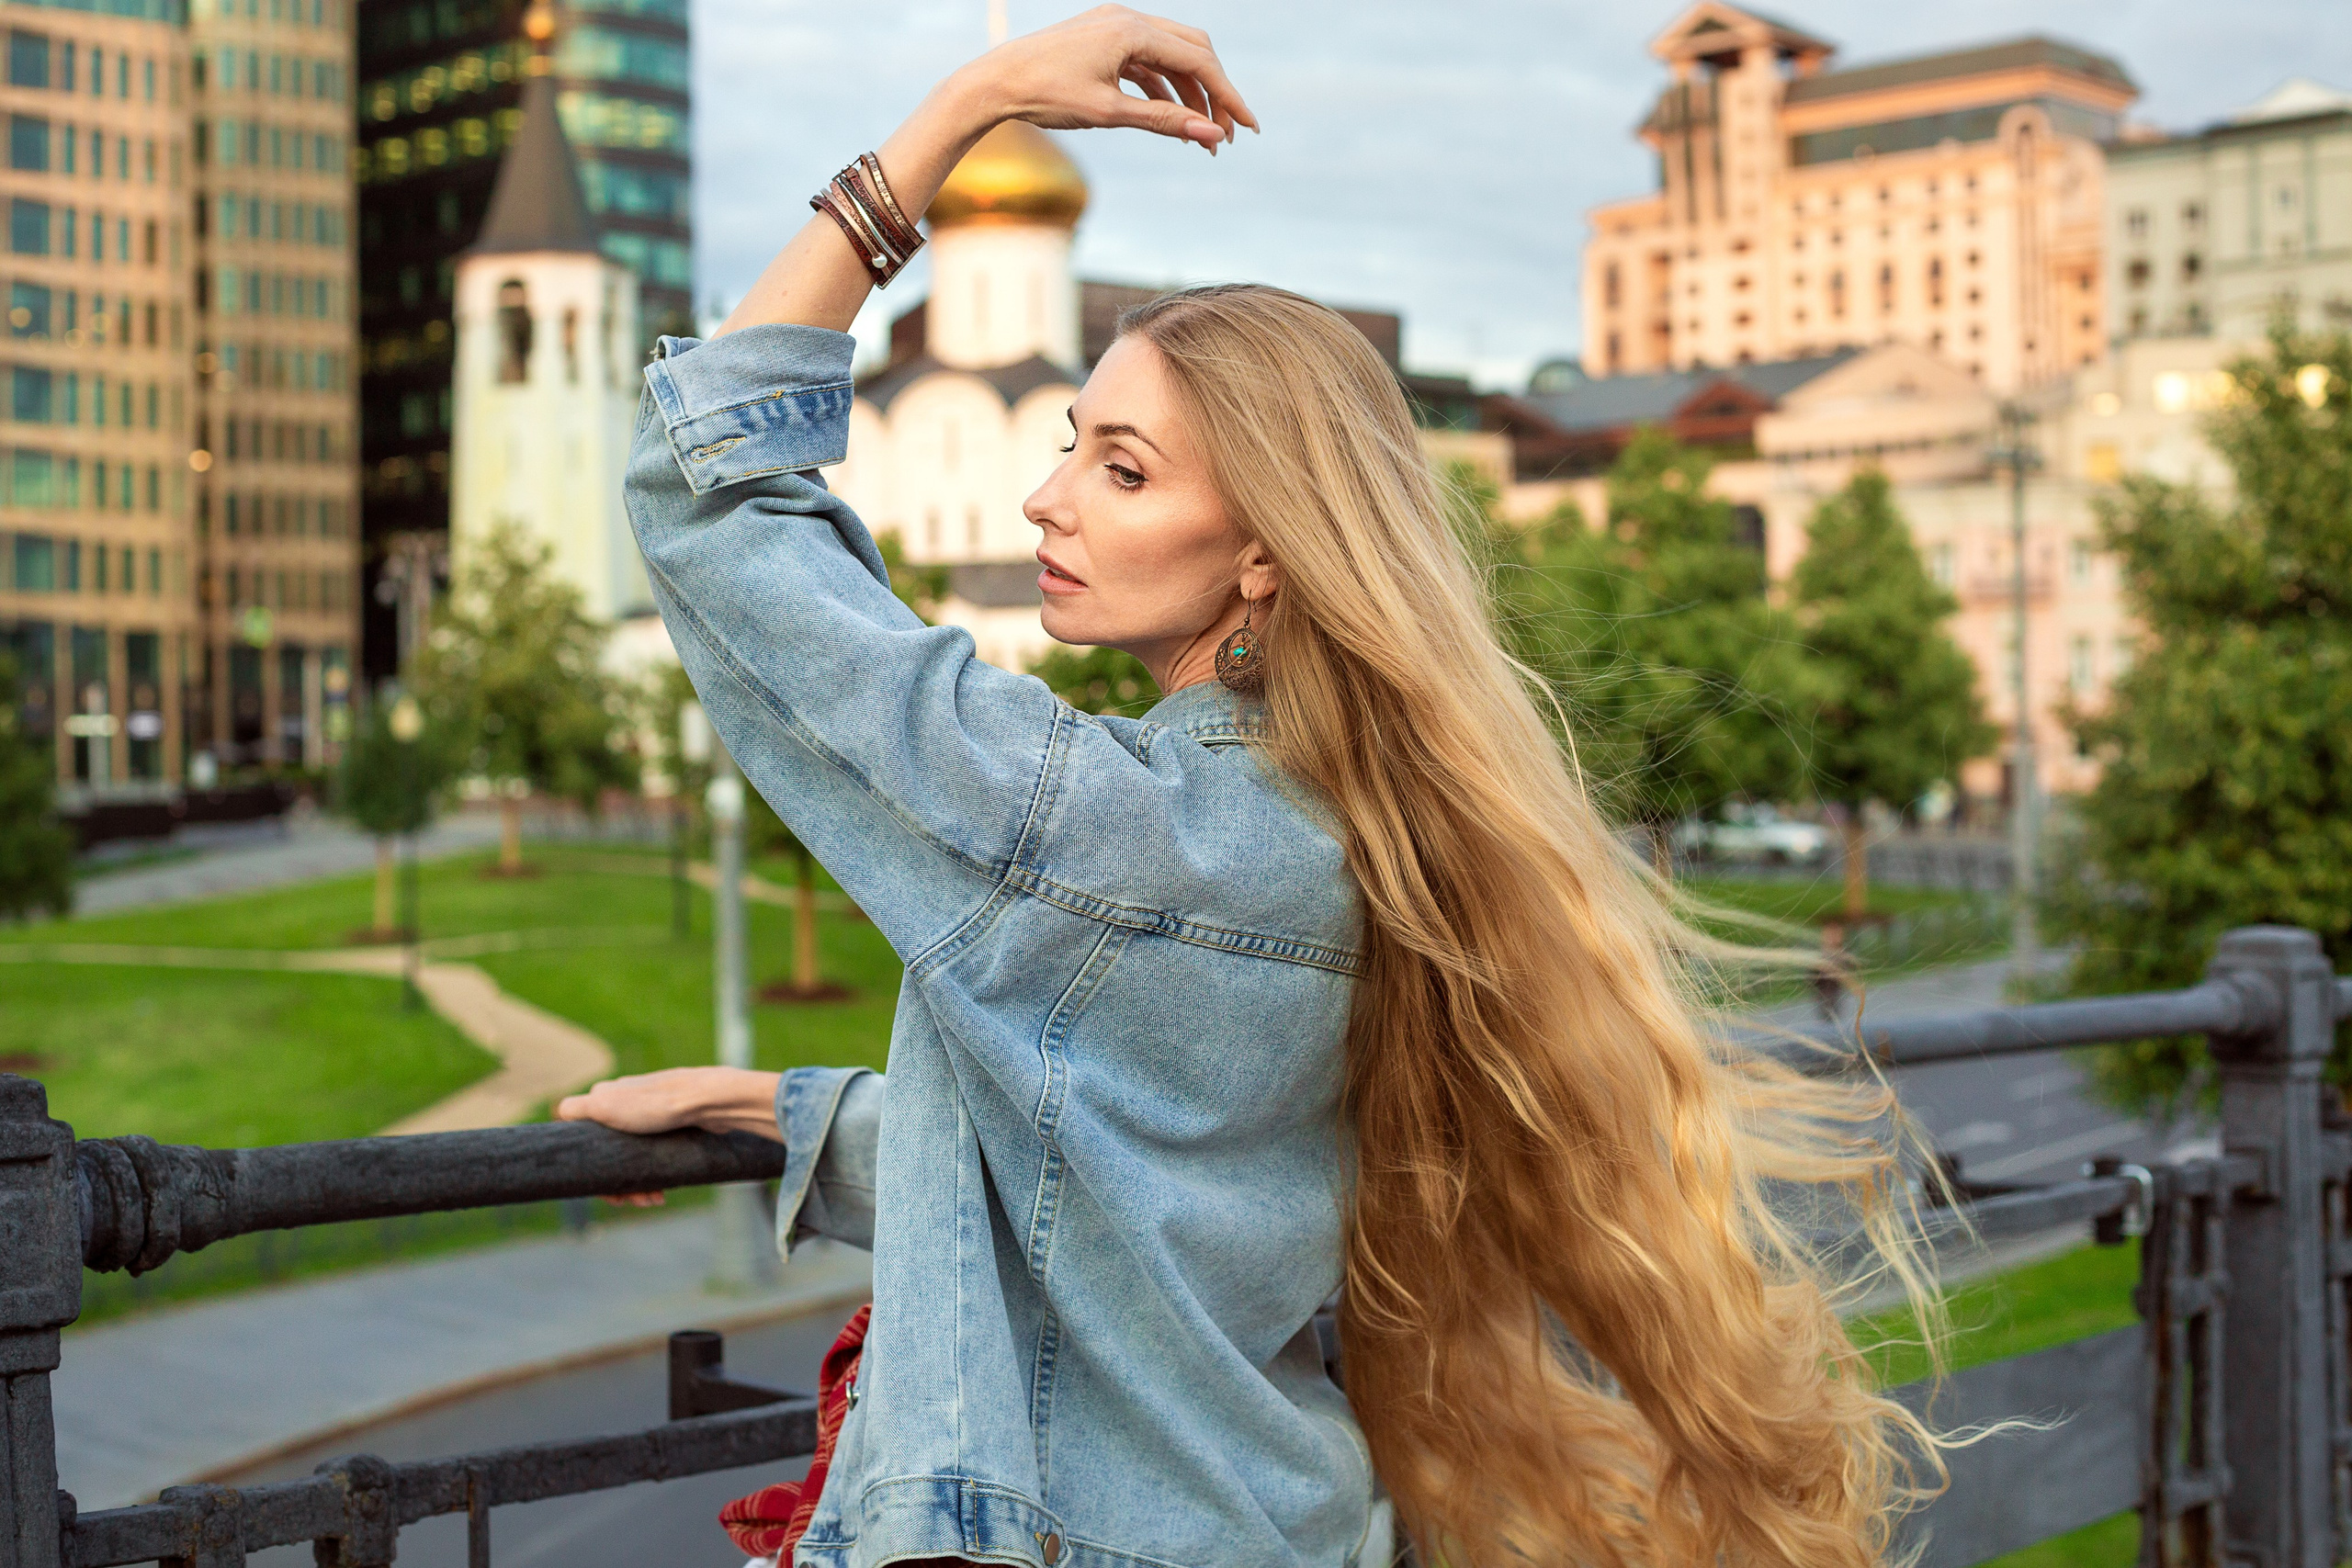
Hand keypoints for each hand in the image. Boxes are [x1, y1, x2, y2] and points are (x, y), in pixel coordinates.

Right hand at [556, 1067, 783, 1204]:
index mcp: (605, 1101)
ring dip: (639, 1185)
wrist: (711, 1100)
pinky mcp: (671, 1126)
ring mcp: (649, 1118)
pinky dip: (656, 1175)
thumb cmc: (658, 1104)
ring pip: (634, 1161)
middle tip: (636, 1200)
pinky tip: (663, 1189)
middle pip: (611, 1157)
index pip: (588, 1145)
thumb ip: (576, 1109)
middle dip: (620, 1184)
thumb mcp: (606, 1104)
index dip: (594, 1173)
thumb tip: (557, 1113)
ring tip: (653, 1199)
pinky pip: (656, 1157)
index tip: (608, 1193)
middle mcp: (625, 1107)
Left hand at [962, 6, 1256, 152]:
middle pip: (1192, 52)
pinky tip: (1172, 121)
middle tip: (1225, 136)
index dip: (1228, 97)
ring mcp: (1115, 26)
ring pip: (1171, 57)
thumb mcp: (1110, 113)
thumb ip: (1164, 122)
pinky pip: (1146, 62)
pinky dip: (1163, 89)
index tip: (1247, 128)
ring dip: (1189, 95)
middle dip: (1213, 94)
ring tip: (1200, 138)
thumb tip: (1211, 136)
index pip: (1198, 61)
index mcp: (1132, 30)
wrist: (994, 83)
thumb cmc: (1046, 96)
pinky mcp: (1103, 39)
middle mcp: (1128, 18)